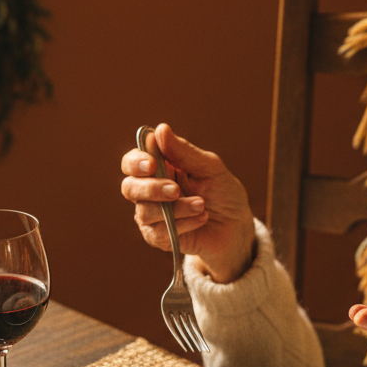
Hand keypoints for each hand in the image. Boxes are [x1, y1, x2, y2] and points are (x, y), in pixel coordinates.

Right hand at [120, 124, 255, 282]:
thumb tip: (160, 129)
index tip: (151, 164)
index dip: (135, 162)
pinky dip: (183, 224)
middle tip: (175, 190)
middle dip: (150, 189)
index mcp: (159, 168)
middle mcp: (149, 191)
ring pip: (145, 212)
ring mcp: (152, 216)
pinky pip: (158, 233)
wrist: (237, 226)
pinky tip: (201, 218)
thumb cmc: (223, 193)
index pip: (132, 162)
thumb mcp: (210, 168)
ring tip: (202, 205)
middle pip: (129, 188)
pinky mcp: (159, 237)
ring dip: (176, 209)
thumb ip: (184, 152)